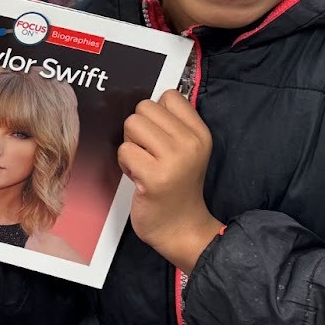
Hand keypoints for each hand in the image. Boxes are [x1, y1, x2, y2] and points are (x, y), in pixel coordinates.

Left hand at [118, 91, 222, 272]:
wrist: (182, 228)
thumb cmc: (177, 187)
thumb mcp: (187, 150)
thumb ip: (172, 124)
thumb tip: (149, 102)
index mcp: (200, 133)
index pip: (169, 96)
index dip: (155, 115)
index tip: (159, 138)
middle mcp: (190, 143)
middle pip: (143, 108)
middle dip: (138, 131)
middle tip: (148, 155)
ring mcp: (173, 159)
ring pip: (132, 125)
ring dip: (130, 146)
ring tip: (144, 165)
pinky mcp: (154, 176)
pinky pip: (124, 151)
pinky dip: (126, 165)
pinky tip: (139, 178)